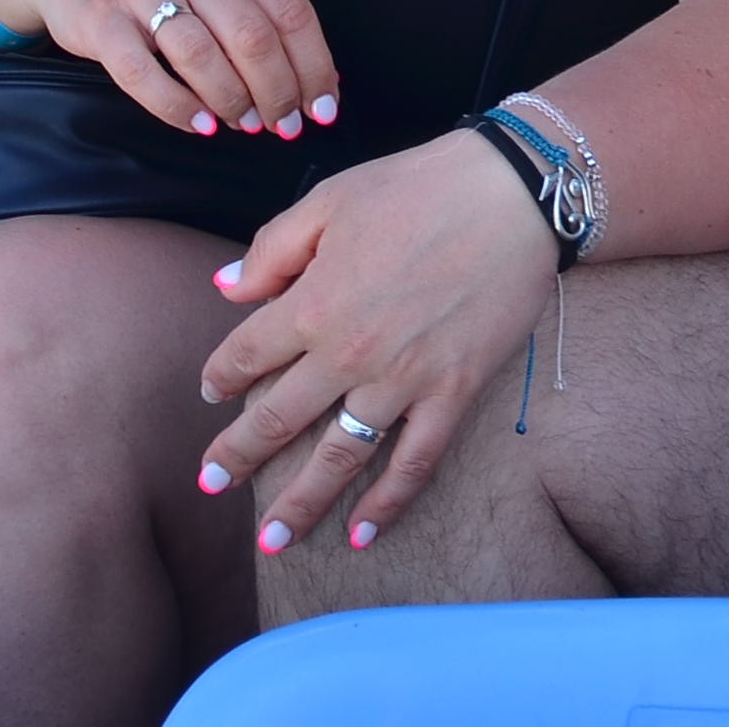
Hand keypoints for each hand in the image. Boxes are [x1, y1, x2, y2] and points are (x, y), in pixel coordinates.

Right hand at [0, 0, 341, 138]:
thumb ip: (253, 0)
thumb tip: (311, 70)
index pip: (290, 10)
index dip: (314, 65)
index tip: (323, 106)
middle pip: (253, 38)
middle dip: (278, 92)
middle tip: (284, 125)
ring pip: (203, 57)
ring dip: (234, 102)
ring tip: (245, 123)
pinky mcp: (97, 19)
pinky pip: (144, 75)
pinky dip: (178, 108)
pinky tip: (200, 124)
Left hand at [192, 128, 555, 551]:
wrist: (517, 192)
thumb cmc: (421, 186)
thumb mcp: (332, 198)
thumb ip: (273, 248)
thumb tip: (227, 289)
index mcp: (312, 303)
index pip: (245, 356)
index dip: (221, 377)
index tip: (213, 392)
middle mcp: (348, 354)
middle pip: (276, 420)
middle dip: (237, 458)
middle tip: (210, 485)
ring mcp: (402, 381)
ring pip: (338, 459)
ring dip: (300, 505)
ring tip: (273, 544)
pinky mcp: (453, 392)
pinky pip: (414, 462)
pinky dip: (388, 504)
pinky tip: (363, 534)